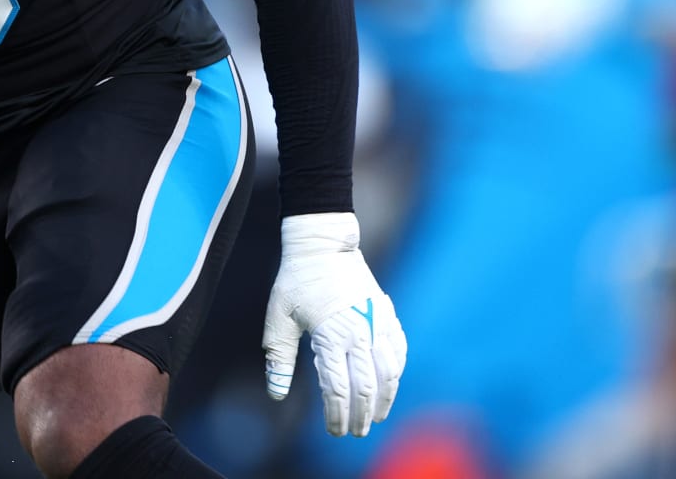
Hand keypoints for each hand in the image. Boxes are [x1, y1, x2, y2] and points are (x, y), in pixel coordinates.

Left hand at [263, 212, 406, 436]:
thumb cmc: (296, 279)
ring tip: (376, 416)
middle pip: (367, 388)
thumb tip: (277, 394)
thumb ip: (279, 358)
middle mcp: (359, 333)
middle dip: (362, 416)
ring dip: (384, 399)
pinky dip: (396, 373)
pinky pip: (399, 352)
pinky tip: (389, 384)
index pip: (338, 389)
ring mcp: (377, 324)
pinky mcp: (387, 315)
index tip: (334, 431)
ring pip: (390, 373)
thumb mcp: (279, 317)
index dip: (337, 415)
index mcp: (331, 336)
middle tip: (356, 432)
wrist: (323, 244)